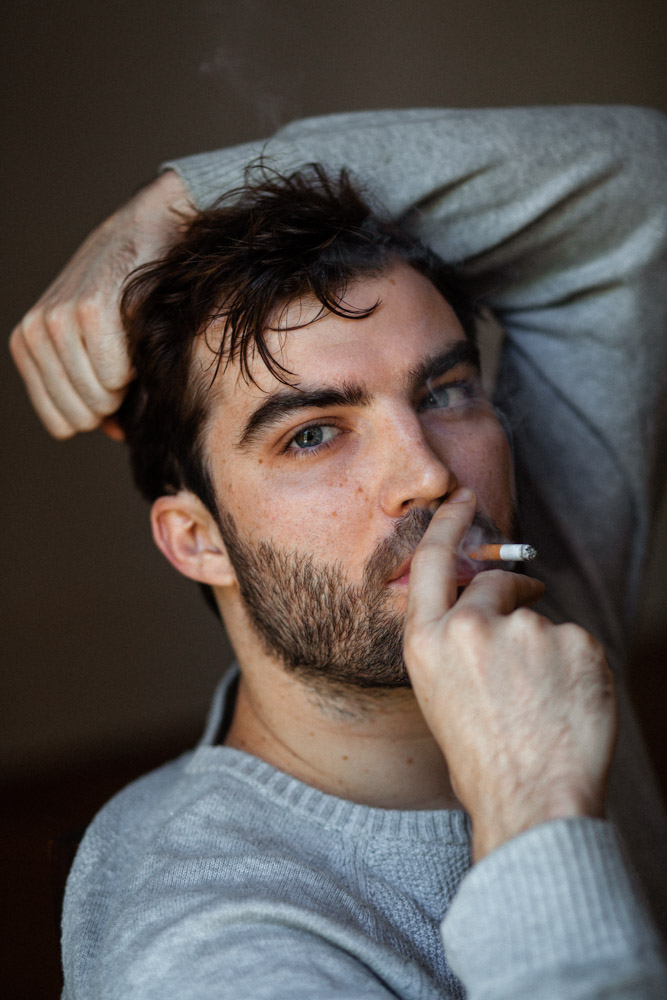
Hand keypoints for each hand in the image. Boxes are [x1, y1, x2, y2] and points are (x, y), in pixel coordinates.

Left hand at [9, 170, 191, 438]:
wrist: (150, 230)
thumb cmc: (129, 295)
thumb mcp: (100, 347)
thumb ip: (100, 396)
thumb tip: (116, 434)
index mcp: (28, 346)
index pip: (60, 424)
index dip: (97, 413)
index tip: (113, 384)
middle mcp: (34, 334)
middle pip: (79, 417)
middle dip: (111, 402)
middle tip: (124, 363)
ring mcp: (57, 321)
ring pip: (97, 400)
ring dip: (125, 384)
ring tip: (129, 346)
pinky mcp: (87, 312)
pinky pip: (114, 376)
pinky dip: (136, 366)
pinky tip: (136, 334)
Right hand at [404, 489, 617, 861]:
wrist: (533, 802)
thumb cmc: (482, 761)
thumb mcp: (438, 696)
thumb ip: (451, 644)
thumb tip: (478, 612)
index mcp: (428, 642)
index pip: (432, 561)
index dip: (448, 524)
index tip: (464, 499)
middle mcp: (471, 626)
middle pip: (495, 583)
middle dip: (513, 593)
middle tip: (525, 627)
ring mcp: (527, 632)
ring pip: (542, 621)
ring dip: (545, 649)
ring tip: (543, 705)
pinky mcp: (576, 642)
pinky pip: (578, 643)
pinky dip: (576, 667)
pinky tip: (568, 706)